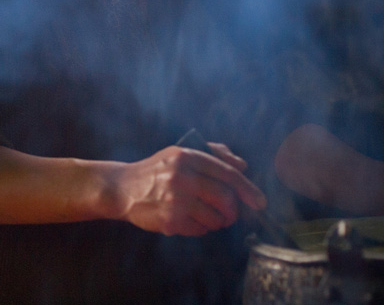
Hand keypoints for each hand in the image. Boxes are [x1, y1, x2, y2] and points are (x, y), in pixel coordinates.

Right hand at [109, 145, 266, 236]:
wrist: (123, 188)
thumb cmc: (156, 170)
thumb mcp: (180, 153)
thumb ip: (213, 154)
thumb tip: (243, 165)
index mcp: (187, 156)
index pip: (227, 173)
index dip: (248, 189)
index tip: (259, 202)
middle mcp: (182, 176)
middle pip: (225, 198)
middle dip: (233, 210)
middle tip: (230, 214)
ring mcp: (175, 200)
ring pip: (215, 217)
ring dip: (218, 221)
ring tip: (210, 217)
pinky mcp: (170, 220)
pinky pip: (200, 229)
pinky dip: (202, 228)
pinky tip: (191, 220)